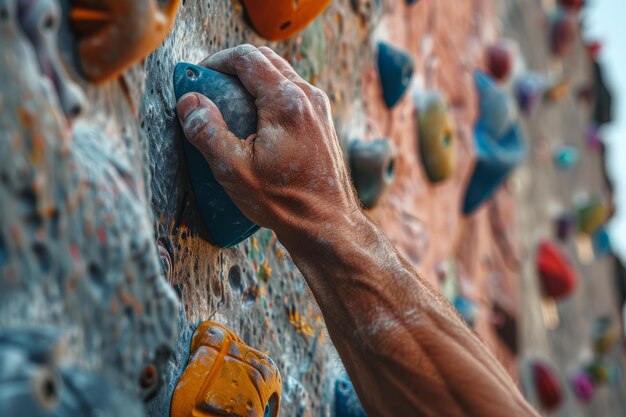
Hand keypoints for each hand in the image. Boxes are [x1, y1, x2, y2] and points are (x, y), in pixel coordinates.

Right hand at [176, 45, 360, 245]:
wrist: (327, 225)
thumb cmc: (285, 202)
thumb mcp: (234, 171)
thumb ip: (207, 132)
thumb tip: (189, 102)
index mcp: (287, 102)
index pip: (247, 58)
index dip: (217, 61)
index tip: (199, 77)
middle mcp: (309, 97)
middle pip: (266, 60)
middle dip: (234, 68)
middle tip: (211, 89)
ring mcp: (319, 109)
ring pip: (281, 75)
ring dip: (252, 81)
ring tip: (230, 106)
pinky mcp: (322, 122)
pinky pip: (292, 93)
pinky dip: (269, 95)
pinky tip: (255, 122)